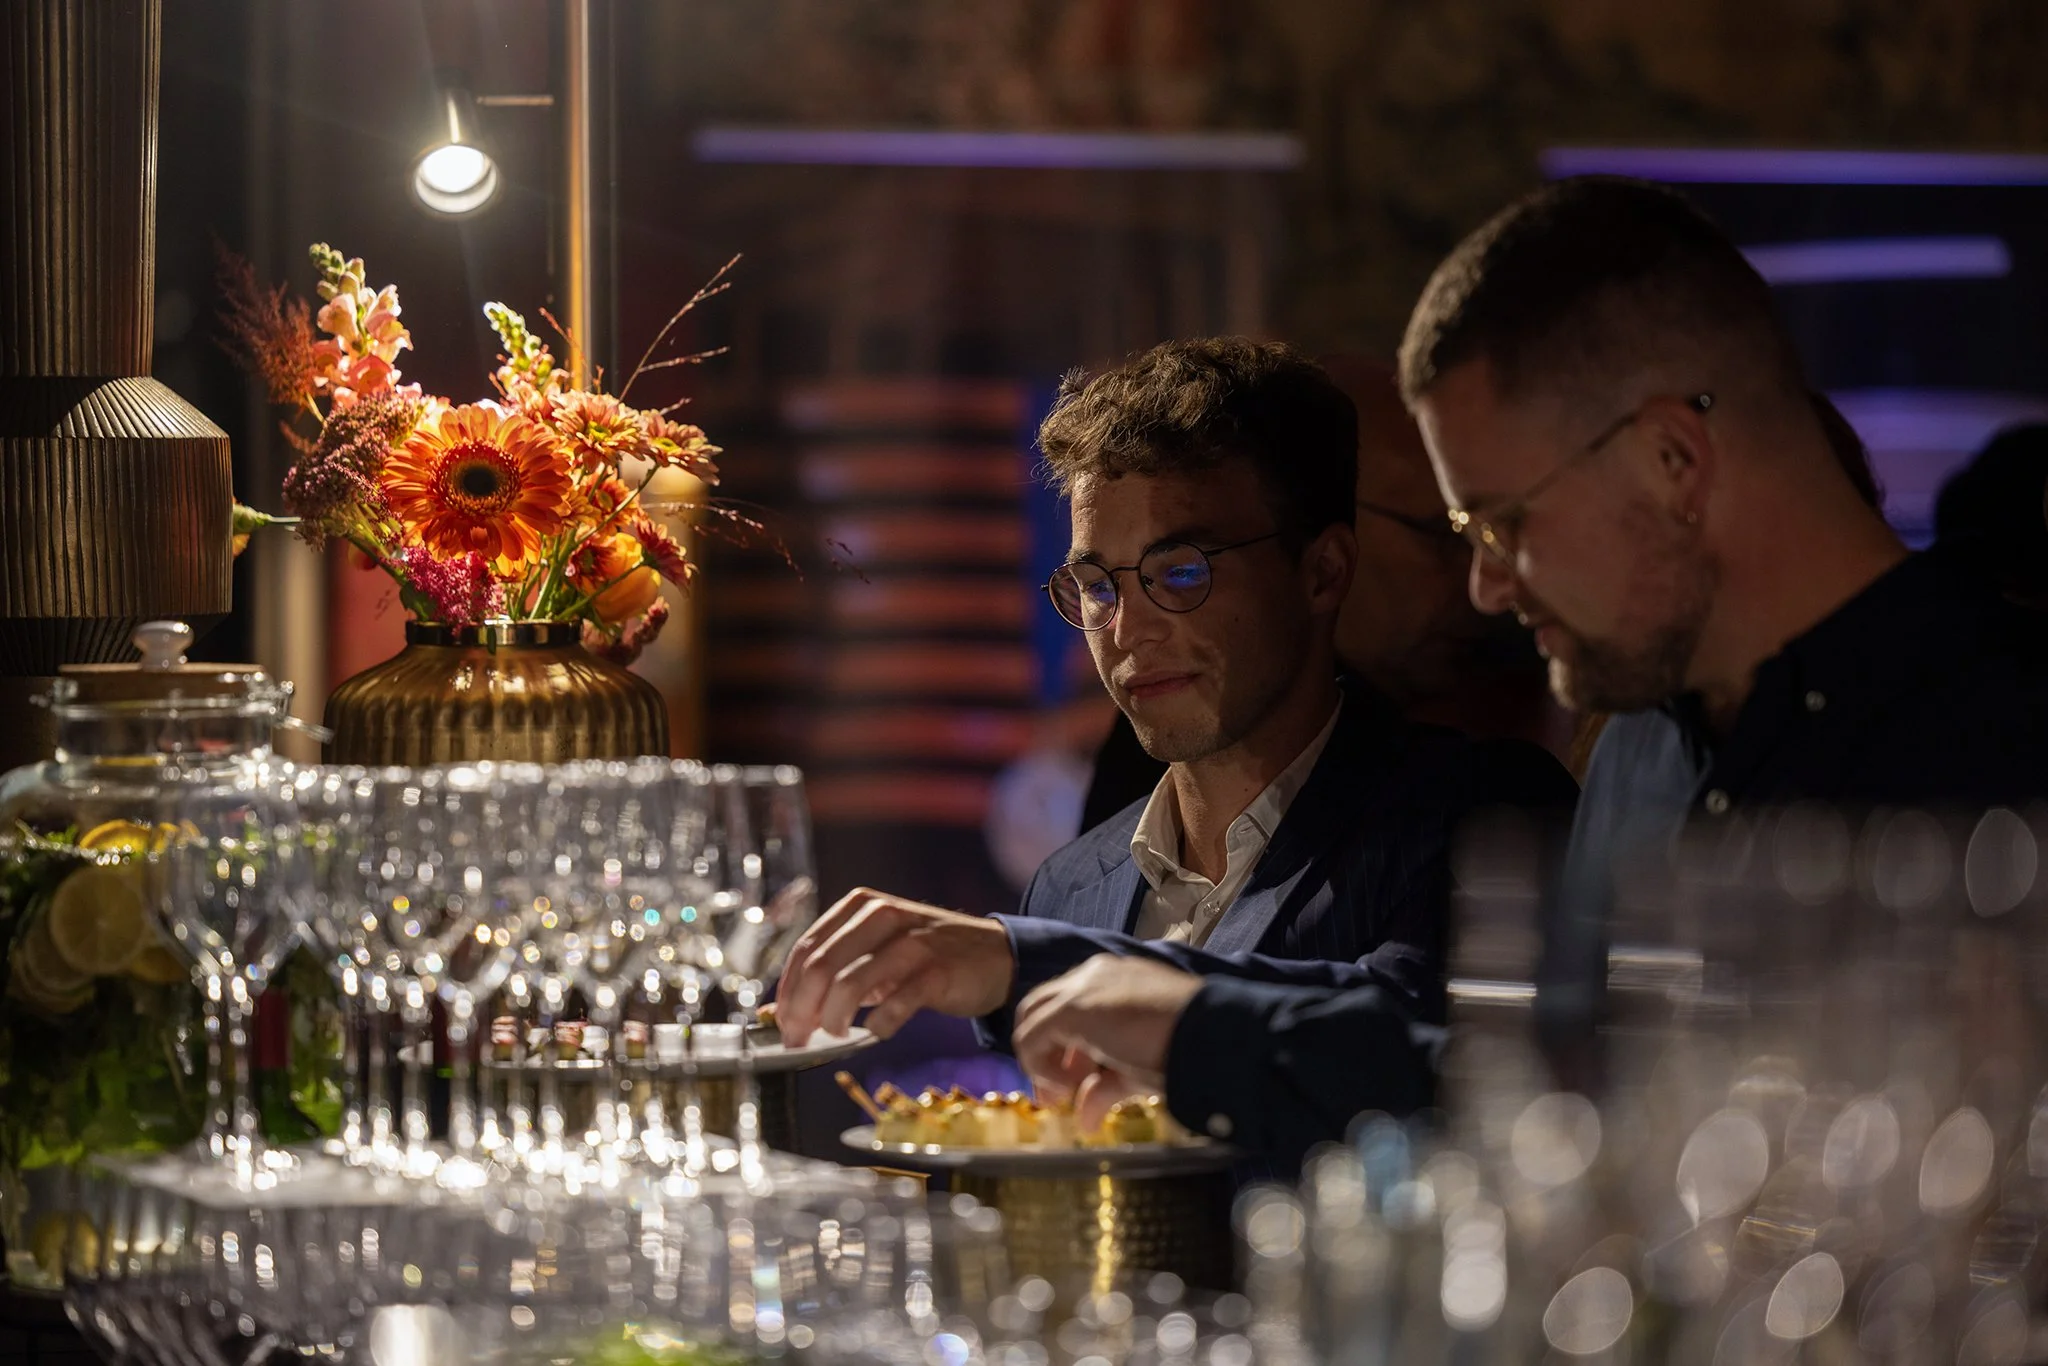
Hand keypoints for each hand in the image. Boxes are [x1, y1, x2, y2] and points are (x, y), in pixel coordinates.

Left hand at [774, 887, 1015, 1045]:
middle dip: (802, 1010)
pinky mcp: (938, 970)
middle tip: (798, 1040)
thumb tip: (781, 1012)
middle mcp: (883, 915)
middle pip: (822, 966)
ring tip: (835, 1036)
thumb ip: (835, 972)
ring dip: (833, 1020)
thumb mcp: (877, 950)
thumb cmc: (925, 956)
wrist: (994, 955)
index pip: (807, 948)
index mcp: (861, 906)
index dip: (787, 991)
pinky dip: (878, 1025)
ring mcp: (912, 941)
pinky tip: (877, 1031)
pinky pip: (896, 1004)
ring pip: (851, 984)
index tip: (781, 1023)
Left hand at [1012, 954, 1203, 1130]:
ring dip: (1040, 1058)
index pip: (1070, 1007)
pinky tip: (1068, 1088)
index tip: (1071, 1087)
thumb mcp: (1137, 1069)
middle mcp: (1092, 975)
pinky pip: (1033, 1035)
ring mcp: (1081, 987)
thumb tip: (1086, 1119)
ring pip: (1033, 1016)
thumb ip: (1105, 1087)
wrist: (1208, 1034)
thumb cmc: (1183, 1048)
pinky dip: (1040, 1065)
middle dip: (1044, 1053)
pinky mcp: (1073, 1007)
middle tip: (1056, 1095)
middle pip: (1044, 1008)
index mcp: (1112, 979)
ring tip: (1063, 1093)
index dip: (1063, 1050)